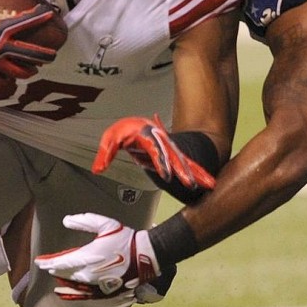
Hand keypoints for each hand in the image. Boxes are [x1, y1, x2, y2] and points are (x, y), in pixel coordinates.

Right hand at [0, 0, 58, 82]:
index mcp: (0, 30)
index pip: (27, 22)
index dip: (40, 17)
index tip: (50, 14)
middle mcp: (0, 49)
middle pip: (32, 56)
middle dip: (46, 55)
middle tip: (53, 54)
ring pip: (19, 73)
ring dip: (28, 71)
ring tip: (34, 69)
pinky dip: (5, 81)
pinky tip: (8, 79)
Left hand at [34, 213, 160, 299]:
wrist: (145, 257)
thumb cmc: (125, 238)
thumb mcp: (105, 225)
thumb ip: (84, 221)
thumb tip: (66, 220)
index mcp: (87, 256)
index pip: (61, 262)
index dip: (48, 262)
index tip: (39, 261)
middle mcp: (89, 274)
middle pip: (66, 275)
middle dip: (56, 270)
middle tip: (48, 267)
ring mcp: (97, 286)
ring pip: (74, 287)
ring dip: (64, 283)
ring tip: (57, 281)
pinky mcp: (106, 293)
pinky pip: (86, 297)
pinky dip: (76, 295)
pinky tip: (71, 294)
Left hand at [92, 114, 215, 190]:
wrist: (138, 122)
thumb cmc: (126, 130)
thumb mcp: (111, 138)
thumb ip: (105, 154)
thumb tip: (98, 170)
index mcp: (147, 136)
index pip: (155, 151)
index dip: (161, 163)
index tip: (166, 175)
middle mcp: (161, 143)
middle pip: (174, 157)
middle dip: (182, 171)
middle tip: (190, 184)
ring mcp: (169, 149)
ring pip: (184, 161)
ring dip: (196, 173)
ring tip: (209, 184)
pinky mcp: (173, 156)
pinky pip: (187, 165)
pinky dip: (198, 173)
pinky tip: (208, 183)